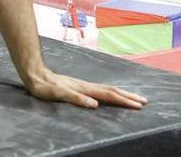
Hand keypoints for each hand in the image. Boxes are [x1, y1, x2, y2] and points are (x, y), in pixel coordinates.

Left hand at [25, 69, 146, 109]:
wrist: (35, 74)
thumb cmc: (44, 87)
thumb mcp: (58, 94)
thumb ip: (76, 99)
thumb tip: (95, 104)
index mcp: (85, 89)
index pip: (109, 95)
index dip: (124, 101)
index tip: (138, 106)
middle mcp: (87, 86)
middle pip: (112, 91)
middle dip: (128, 96)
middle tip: (144, 101)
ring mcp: (84, 85)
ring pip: (107, 89)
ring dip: (122, 93)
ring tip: (134, 97)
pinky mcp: (80, 86)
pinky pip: (100, 90)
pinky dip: (111, 93)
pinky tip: (111, 95)